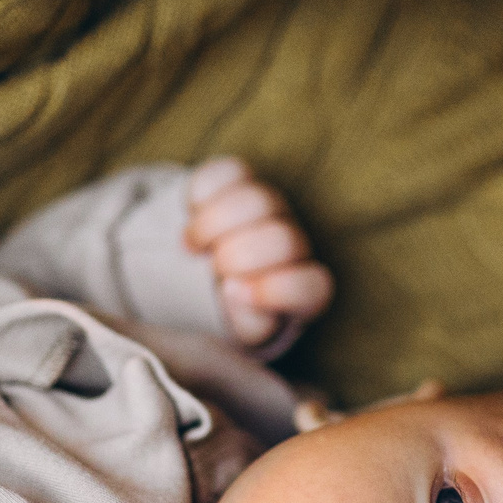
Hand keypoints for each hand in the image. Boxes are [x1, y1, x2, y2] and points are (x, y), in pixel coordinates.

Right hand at [183, 157, 333, 347]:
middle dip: (238, 257)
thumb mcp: (242, 330)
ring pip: (255, 200)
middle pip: (281, 239)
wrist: (211, 276)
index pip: (311, 285)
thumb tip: (233, 293)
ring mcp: (271, 206)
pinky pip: (226, 173)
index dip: (275, 290)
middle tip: (213, 270)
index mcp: (304, 288)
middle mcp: (295, 243)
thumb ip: (247, 323)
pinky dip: (200, 195)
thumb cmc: (234, 311)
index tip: (232, 293)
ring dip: (214, 225)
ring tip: (191, 247)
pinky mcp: (241, 179)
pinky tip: (191, 216)